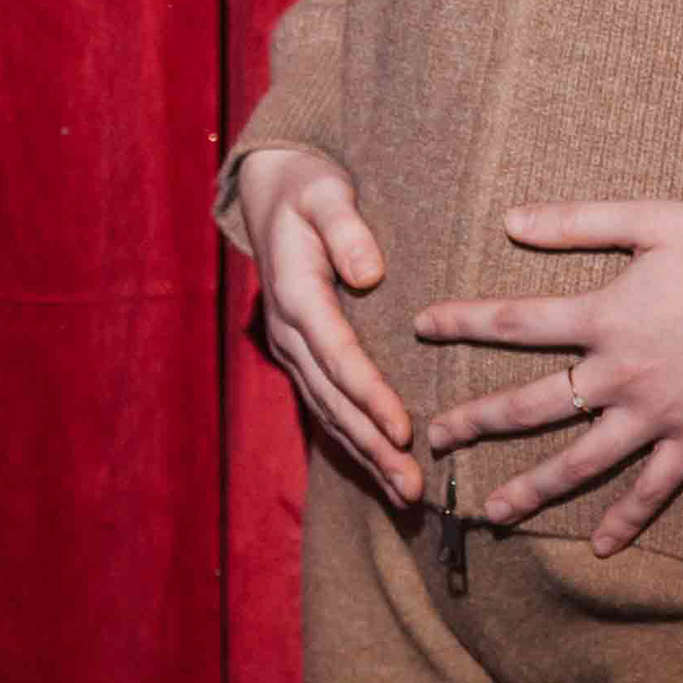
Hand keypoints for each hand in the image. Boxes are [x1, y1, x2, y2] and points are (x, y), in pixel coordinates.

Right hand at [231, 144, 421, 506]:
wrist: (269, 190)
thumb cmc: (308, 187)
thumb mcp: (327, 191)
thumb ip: (346, 227)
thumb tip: (369, 274)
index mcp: (297, 294)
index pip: (337, 356)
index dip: (370, 396)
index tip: (405, 432)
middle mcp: (288, 331)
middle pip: (333, 400)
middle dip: (373, 447)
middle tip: (413, 488)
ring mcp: (290, 348)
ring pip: (328, 413)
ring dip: (366, 456)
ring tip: (406, 494)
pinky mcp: (300, 355)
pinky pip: (326, 406)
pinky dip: (354, 441)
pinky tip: (383, 470)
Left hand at [417, 199, 682, 550]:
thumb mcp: (652, 219)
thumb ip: (578, 221)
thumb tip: (509, 219)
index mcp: (604, 317)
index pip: (515, 323)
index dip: (463, 322)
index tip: (421, 327)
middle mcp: (620, 374)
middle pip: (531, 406)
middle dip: (476, 422)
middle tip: (433, 437)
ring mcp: (655, 414)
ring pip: (581, 462)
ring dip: (532, 488)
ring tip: (490, 511)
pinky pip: (654, 489)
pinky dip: (628, 520)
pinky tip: (598, 548)